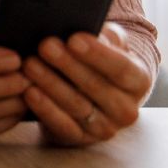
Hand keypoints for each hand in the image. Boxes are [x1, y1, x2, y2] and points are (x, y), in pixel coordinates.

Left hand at [21, 24, 152, 145]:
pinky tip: (29, 92)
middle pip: (95, 86)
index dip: (97, 54)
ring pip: (76, 105)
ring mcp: (104, 128)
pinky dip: (45, 109)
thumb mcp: (109, 43)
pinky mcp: (80, 139)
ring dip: (51, 84)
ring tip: (30, 64)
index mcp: (138, 81)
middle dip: (67, 65)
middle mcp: (126, 109)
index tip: (74, 39)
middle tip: (45, 45)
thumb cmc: (99, 58)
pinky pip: (62, 126)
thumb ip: (105, 35)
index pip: (121, 67)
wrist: (94, 91)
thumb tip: (86, 28)